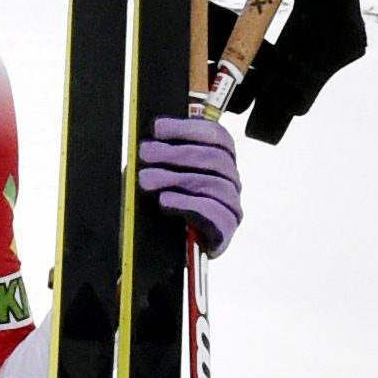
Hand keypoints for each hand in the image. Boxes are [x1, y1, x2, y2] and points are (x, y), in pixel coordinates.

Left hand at [133, 110, 244, 257]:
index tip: (157, 128)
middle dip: (176, 153)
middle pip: (214, 158)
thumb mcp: (162, 173)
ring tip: (146, 180)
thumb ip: (162, 154)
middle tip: (145, 153)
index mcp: (221, 160)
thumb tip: (150, 138)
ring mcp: (232, 204)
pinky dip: (186, 204)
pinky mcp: (226, 230)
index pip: (216, 136)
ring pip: (213, 183)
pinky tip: (164, 200)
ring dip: (176, 178)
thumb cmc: (166, 203)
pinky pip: (214, 212)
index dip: (187, 128)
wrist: (168, 249)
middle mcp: (231, 180)